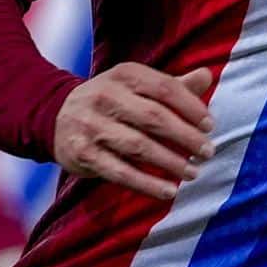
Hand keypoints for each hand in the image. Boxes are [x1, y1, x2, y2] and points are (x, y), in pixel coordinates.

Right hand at [53, 64, 214, 201]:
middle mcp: (105, 96)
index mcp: (124, 75)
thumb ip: (172, 84)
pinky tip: (168, 191)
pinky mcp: (83, 153)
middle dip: (186, 137)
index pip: (165, 88)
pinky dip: (147, 184)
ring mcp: (92, 125)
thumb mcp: (136, 86)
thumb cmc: (111, 101)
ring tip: (193, 173)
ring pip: (139, 146)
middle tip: (208, 152)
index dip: (191, 107)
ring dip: (170, 162)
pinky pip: (120, 172)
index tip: (210, 126)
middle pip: (154, 117)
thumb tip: (206, 75)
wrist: (56, 116)